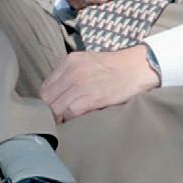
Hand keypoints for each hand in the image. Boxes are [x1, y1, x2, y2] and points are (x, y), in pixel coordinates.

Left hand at [40, 45, 159, 123]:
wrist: (138, 68)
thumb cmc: (114, 68)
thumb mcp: (86, 61)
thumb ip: (69, 74)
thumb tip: (57, 95)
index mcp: (69, 62)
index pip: (45, 87)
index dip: (47, 101)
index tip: (53, 108)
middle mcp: (72, 71)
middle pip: (47, 98)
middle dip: (50, 111)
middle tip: (57, 118)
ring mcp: (80, 84)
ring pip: (55, 107)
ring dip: (59, 117)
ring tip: (65, 121)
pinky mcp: (91, 97)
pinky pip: (70, 113)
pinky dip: (70, 119)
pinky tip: (76, 120)